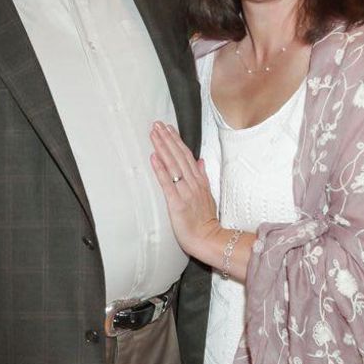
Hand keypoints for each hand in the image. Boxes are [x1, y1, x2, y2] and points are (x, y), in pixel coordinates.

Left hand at [150, 122, 222, 258]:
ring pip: (173, 165)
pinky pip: (167, 183)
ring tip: (154, 134)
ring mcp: (185, 192)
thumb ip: (203, 177)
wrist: (209, 239)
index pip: (187, 155)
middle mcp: (193, 183)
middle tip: (157, 124)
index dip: (177, 140)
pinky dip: (160, 169)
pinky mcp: (176, 203)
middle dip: (167, 139)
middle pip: (179, 156)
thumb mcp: (208, 195)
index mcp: (199, 181)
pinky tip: (154, 157)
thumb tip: (200, 161)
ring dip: (163, 148)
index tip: (168, 128)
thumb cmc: (206, 221)